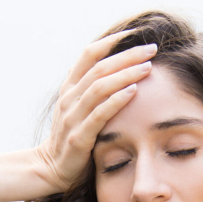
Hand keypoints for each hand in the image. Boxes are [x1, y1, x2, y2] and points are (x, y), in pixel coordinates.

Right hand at [34, 30, 157, 191]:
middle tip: (151, 49)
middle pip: (99, 68)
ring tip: (148, 68)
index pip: (88, 54)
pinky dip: (116, 101)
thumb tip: (90, 61)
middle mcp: (69, 98)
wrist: (50, 168)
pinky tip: (133, 92)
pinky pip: (99, 114)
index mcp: (69, 88)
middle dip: (127, 56)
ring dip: (125, 75)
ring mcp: (72, 117)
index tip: (134, 33)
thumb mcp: (73, 107)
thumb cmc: (69, 136)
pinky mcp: (79, 137)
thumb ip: (83, 85)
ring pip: (99, 87)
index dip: (111, 41)